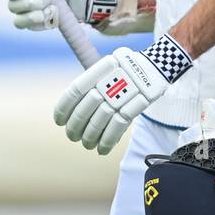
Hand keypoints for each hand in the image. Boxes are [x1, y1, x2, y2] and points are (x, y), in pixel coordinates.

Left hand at [54, 34, 193, 153]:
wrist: (155, 66)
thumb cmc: (125, 72)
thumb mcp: (106, 70)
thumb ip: (91, 86)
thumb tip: (69, 112)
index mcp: (99, 70)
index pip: (75, 91)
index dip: (64, 108)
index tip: (59, 122)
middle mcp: (110, 80)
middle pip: (85, 108)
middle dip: (76, 127)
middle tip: (72, 137)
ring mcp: (125, 91)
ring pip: (101, 119)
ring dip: (91, 137)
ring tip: (87, 145)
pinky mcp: (139, 102)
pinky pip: (119, 125)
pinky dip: (108, 139)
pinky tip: (102, 149)